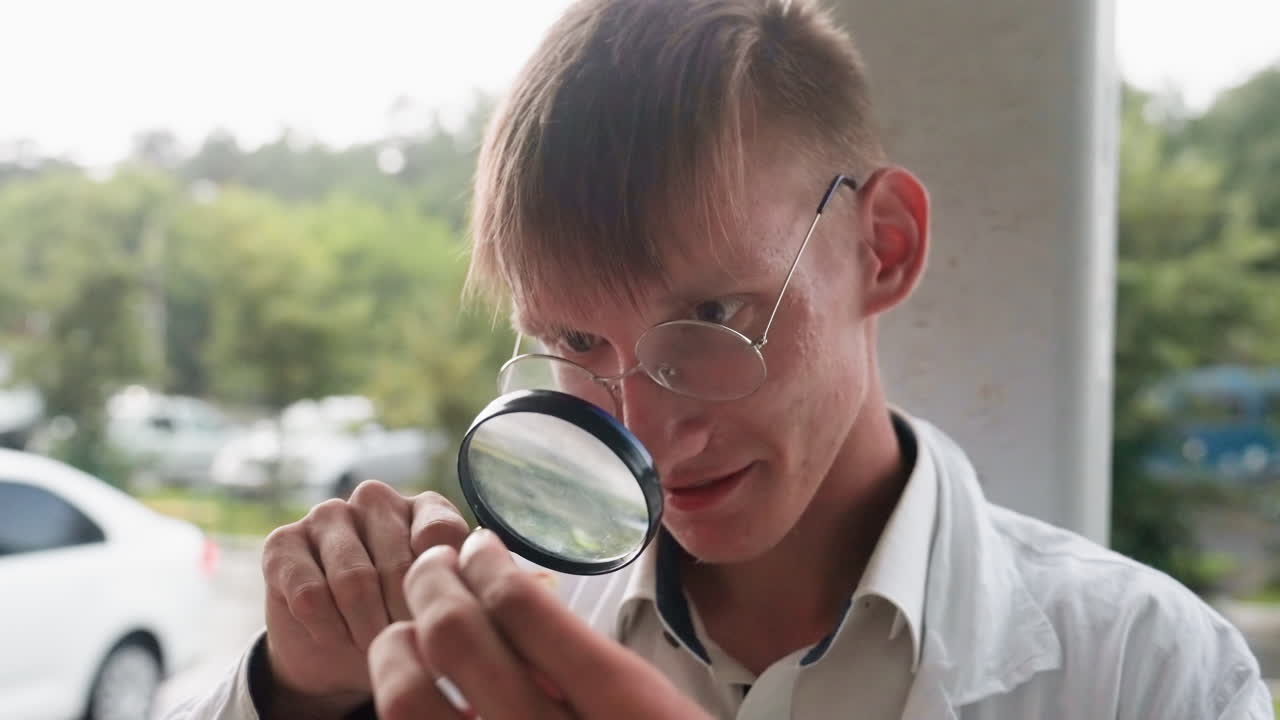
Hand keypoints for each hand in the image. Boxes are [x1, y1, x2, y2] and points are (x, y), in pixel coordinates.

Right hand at [259, 481, 469, 716]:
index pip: (441, 532)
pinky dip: (327, 629)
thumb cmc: (398, 622)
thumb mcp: (437, 608)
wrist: (337, 652)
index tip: (436, 617)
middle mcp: (376, 499)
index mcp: (425, 507)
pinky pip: (310, 594)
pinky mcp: (282, 543)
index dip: (439, 588)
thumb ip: (456, 587)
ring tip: (371, 646)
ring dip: (364, 628)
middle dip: (402, 618)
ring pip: (353, 580)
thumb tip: (466, 590)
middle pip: (398, 563)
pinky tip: (334, 638)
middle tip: (403, 646)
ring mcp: (327, 515)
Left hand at [368, 528, 712, 719]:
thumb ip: (581, 663)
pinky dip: (405, 707)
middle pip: (452, 634)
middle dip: (433, 580)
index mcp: (615, 706)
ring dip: (399, 644)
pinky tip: (418, 694)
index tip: (481, 547)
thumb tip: (504, 599)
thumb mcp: (646, 706)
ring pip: (406, 697)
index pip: (520, 605)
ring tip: (410, 628)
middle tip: (434, 565)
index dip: (488, 562)